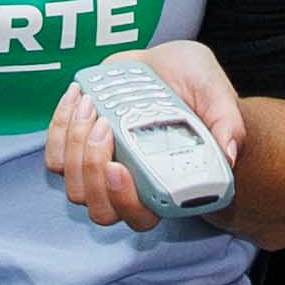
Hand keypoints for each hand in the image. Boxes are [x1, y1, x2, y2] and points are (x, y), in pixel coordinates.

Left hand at [49, 37, 254, 233]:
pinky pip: (54, 155)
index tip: (119, 167)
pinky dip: (59, 127)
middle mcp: (129, 186)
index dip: (124, 201)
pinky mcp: (76, 147)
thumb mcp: (217, 95)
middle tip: (103, 127)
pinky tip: (79, 97)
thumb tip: (230, 155)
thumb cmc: (196, 88)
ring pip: (73, 185)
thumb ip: (228, 125)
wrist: (168, 67)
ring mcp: (99, 169)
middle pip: (98, 207)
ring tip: (92, 107)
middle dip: (91, 170)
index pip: (140, 217)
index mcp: (164, 186)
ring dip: (74, 147)